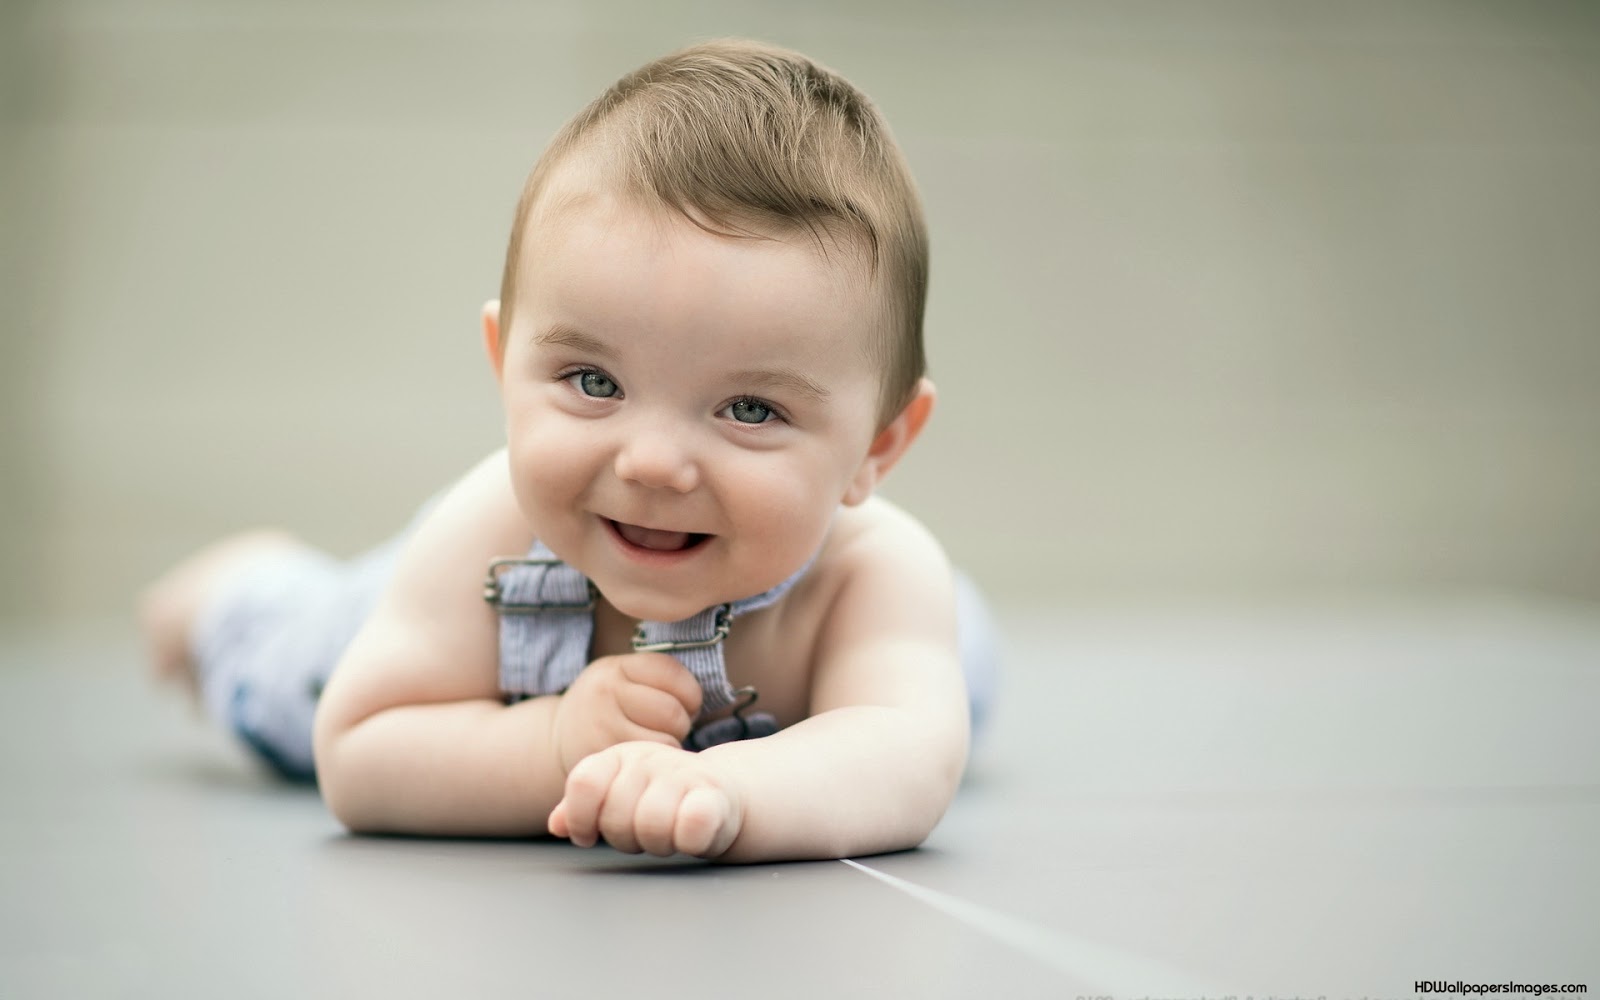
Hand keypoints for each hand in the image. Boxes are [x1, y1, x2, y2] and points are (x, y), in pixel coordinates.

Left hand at [547, 742, 742, 857]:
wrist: (722, 791)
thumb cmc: (659, 799)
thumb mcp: (616, 796)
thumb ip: (583, 808)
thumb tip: (556, 825)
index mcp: (620, 756)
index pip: (585, 784)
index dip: (581, 818)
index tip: (589, 836)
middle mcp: (650, 759)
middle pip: (616, 818)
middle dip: (624, 839)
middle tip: (641, 835)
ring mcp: (684, 775)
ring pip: (651, 826)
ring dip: (657, 844)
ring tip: (667, 836)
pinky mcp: (716, 796)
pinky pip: (692, 823)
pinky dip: (688, 837)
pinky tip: (691, 836)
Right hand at [552, 653, 701, 774]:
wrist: (556, 738)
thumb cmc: (606, 705)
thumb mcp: (621, 675)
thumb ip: (655, 676)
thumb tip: (700, 695)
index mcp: (616, 667)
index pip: (671, 673)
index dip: (689, 692)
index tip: (686, 703)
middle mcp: (606, 693)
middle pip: (672, 710)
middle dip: (682, 720)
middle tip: (670, 726)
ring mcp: (603, 727)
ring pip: (666, 738)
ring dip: (672, 742)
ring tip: (657, 739)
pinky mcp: (605, 757)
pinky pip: (652, 761)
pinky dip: (658, 759)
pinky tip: (648, 756)